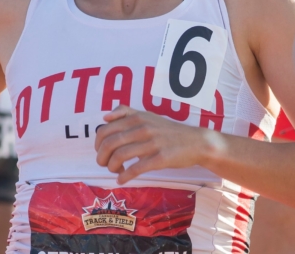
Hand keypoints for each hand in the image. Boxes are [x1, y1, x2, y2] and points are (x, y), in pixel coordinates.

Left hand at [95, 106, 215, 183]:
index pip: (105, 129)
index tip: (101, 152)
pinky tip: (122, 179)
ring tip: (116, 171)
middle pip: (109, 143)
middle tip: (105, 164)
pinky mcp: (160, 158)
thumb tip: (104, 117)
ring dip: (112, 167)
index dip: (98, 144)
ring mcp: (152, 143)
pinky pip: (135, 169)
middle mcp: (142, 128)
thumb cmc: (169, 131)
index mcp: (137, 117)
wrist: (196, 142)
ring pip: (120, 156)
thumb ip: (127, 113)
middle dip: (102, 157)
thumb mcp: (148, 116)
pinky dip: (124, 176)